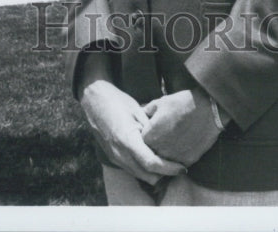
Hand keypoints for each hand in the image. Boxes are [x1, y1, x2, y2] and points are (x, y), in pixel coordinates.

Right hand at [78, 57, 185, 184]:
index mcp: (127, 140)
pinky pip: (132, 170)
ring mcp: (115, 158)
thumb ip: (151, 129)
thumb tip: (169, 142)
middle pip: (148, 176)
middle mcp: (120, 154)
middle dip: (164, 174)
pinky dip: (144, 169)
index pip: (152, 164)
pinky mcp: (113, 158)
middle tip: (177, 164)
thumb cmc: (118, 101)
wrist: (94, 101)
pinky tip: (152, 157)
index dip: (169, 168)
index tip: (183, 167)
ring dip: (154, 173)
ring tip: (167, 161)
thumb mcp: (138, 111)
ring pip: (140, 176)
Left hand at [142, 88, 222, 167]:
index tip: (154, 128)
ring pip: (164, 161)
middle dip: (156, 145)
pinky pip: (178, 164)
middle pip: (152, 153)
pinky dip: (179, 157)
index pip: (141, 141)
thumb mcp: (161, 102)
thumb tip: (142, 114)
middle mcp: (158, 151)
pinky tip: (184, 145)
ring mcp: (173, 158)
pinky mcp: (187, 162)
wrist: (207, 109)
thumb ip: (148, 111)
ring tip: (175, 140)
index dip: (147, 134)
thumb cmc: (182, 103)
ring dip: (167, 153)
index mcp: (149, 136)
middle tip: (165, 134)